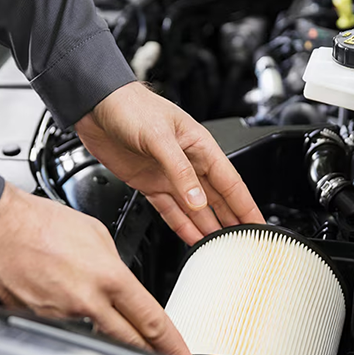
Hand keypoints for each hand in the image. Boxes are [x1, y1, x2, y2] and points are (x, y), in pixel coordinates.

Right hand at [0, 183, 193, 354]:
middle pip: (129, 341)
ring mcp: (60, 316)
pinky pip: (65, 329)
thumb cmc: (38, 222)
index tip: (182, 354)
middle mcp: (85, 302)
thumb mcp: (94, 233)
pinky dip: (74, 323)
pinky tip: (68, 306)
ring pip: (97, 336)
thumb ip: (114, 263)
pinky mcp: (38, 321)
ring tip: (112, 325)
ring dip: (111, 337)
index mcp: (107, 277)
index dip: (172, 343)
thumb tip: (122, 282)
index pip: (150, 320)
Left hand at [75, 82, 264, 245]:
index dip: (246, 205)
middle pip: (216, 199)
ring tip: (219, 247)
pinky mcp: (148, 183)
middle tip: (244, 243)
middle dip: (231, 221)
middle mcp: (187, 162)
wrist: (96, 106)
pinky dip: (180, 225)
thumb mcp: (160, 137)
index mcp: (200, 146)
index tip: (257, 224)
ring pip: (194, 209)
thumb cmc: (131, 107)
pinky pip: (169, 210)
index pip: (230, 182)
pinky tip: (191, 237)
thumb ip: (180, 171)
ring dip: (207, 227)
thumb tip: (197, 201)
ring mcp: (168, 175)